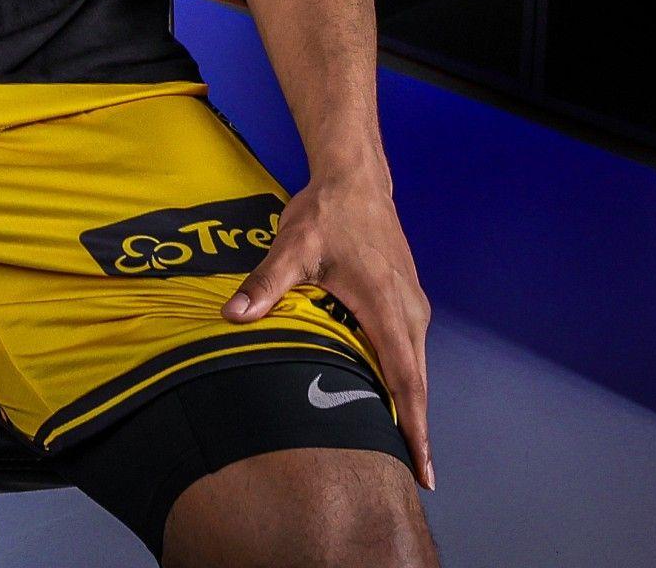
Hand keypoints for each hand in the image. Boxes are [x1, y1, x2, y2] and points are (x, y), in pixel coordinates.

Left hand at [224, 170, 434, 489]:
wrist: (355, 178)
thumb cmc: (326, 213)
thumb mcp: (292, 246)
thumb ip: (265, 285)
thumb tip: (233, 316)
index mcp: (386, 306)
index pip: (405, 379)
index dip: (413, 426)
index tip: (422, 467)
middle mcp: (409, 310)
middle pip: (417, 382)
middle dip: (417, 430)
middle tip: (416, 477)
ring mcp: (411, 304)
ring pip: (416, 366)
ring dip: (413, 405)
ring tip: (407, 448)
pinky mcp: (407, 297)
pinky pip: (411, 349)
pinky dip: (408, 379)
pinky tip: (395, 397)